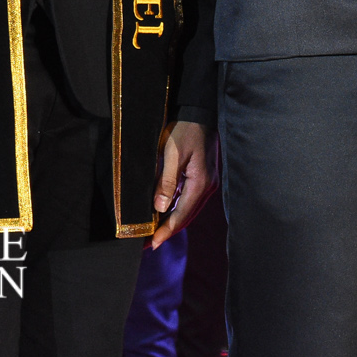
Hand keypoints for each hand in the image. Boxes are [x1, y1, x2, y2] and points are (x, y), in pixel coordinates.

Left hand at [149, 120, 215, 246]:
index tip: (152, 244)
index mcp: (200, 183)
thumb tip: (159, 208)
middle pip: (186, 216)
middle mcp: (207, 187)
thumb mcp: (172, 153)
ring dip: (172, 221)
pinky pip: (189, 200)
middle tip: (149, 244)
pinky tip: (164, 213)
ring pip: (188, 210)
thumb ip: (166, 181)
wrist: (200, 113)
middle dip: (168, 231)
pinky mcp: (203, 178)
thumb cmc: (185, 130)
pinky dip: (176, 210)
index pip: (181, 215)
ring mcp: (207, 183)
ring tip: (154, 232)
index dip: (166, 231)